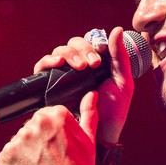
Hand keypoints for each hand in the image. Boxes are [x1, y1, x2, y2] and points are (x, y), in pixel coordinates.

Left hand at [0, 91, 97, 164]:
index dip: (51, 135)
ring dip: (25, 154)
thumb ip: (88, 114)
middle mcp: (35, 123)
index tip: (55, 148)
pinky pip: (7, 158)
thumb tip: (91, 96)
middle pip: (31, 129)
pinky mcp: (6, 155)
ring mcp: (18, 139)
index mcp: (55, 115)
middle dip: (37, 143)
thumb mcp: (89, 140)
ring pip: (19, 144)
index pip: (46, 118)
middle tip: (48, 161)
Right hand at [32, 26, 135, 144]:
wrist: (100, 135)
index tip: (101, 53)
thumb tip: (117, 29)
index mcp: (94, 63)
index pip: (88, 41)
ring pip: (59, 51)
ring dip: (70, 54)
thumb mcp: (123, 82)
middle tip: (93, 64)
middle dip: (83, 49)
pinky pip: (42, 66)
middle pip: (73, 43)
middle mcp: (77, 67)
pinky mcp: (50, 85)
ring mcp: (63, 75)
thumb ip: (120, 56)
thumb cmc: (113, 112)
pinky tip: (58, 63)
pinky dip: (48, 60)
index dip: (93, 43)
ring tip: (80, 68)